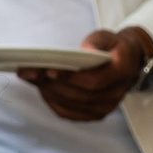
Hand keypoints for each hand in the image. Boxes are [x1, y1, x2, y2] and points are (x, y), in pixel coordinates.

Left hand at [20, 26, 152, 121]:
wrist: (125, 62)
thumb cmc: (112, 47)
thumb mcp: (106, 37)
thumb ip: (96, 42)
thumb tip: (85, 51)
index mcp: (122, 73)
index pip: (94, 81)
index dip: (70, 78)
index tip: (49, 70)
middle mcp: (115, 95)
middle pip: (78, 95)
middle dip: (51, 83)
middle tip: (27, 72)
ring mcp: (105, 108)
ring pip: (70, 104)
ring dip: (48, 91)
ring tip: (29, 77)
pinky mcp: (94, 115)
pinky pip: (67, 112)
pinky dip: (51, 100)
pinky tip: (40, 87)